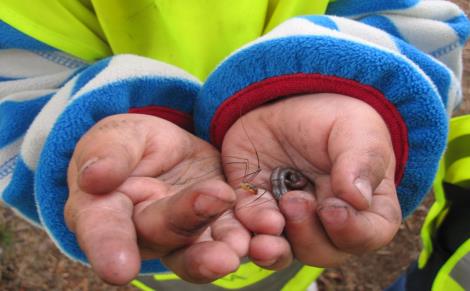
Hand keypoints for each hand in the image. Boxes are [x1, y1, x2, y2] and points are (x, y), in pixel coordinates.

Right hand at [65, 114, 249, 284]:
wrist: (164, 148)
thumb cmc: (128, 145)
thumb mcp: (115, 137)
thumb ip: (107, 154)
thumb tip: (95, 176)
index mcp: (107, 209)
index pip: (102, 229)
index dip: (109, 248)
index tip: (120, 268)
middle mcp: (146, 229)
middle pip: (164, 235)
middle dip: (188, 233)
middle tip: (214, 245)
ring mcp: (185, 231)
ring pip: (200, 248)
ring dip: (221, 250)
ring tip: (241, 247)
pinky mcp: (217, 222)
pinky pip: (235, 233)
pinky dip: (252, 236)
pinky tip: (269, 232)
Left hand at [221, 93, 401, 267]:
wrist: (288, 103)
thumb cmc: (333, 120)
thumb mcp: (356, 129)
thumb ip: (361, 160)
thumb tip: (358, 199)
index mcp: (364, 207)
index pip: (367, 235)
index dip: (351, 231)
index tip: (332, 209)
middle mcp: (328, 223)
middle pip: (323, 251)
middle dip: (307, 234)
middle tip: (295, 201)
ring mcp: (289, 221)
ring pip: (284, 251)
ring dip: (275, 247)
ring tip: (269, 223)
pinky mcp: (255, 210)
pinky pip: (247, 231)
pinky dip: (245, 233)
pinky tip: (246, 224)